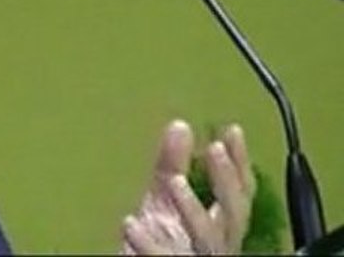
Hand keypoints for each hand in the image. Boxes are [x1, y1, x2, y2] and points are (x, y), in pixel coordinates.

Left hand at [121, 120, 255, 254]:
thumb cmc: (159, 242)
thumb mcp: (163, 200)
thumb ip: (171, 166)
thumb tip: (180, 126)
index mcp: (219, 227)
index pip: (240, 194)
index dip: (240, 163)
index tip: (232, 130)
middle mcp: (217, 244)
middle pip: (234, 215)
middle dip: (228, 181)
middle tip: (214, 148)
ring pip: (208, 239)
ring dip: (193, 208)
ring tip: (174, 181)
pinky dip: (149, 243)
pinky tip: (129, 223)